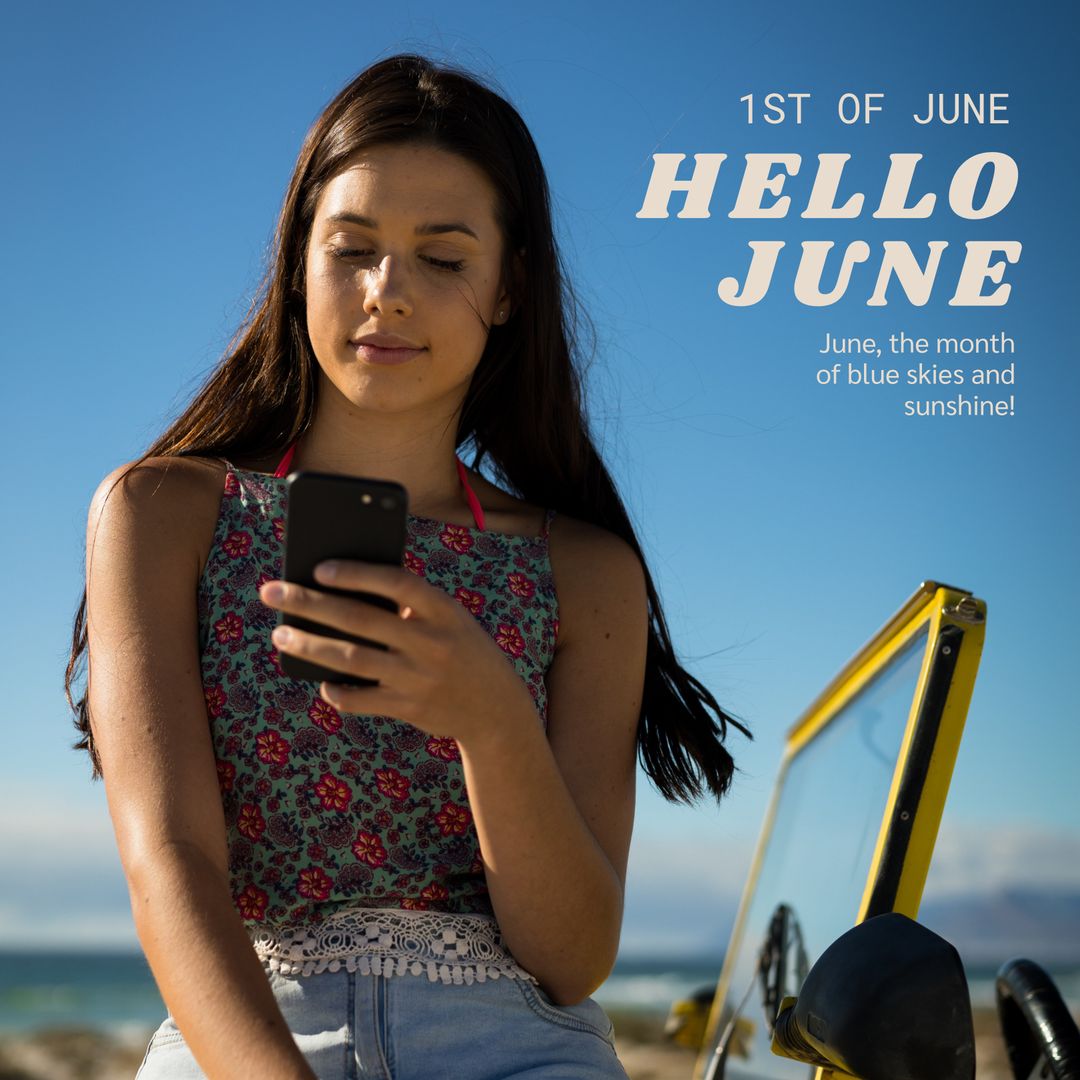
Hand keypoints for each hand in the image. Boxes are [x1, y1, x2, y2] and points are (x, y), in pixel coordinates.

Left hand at [258, 561, 538, 744]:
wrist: (496, 708)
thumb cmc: (461, 649)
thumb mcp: (449, 620)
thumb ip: (409, 606)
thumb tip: (341, 592)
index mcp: (444, 610)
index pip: (396, 582)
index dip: (358, 574)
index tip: (319, 568)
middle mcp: (431, 642)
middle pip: (359, 619)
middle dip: (310, 604)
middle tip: (272, 592)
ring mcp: (418, 676)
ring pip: (351, 659)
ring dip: (309, 646)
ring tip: (280, 636)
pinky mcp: (409, 707)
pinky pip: (360, 698)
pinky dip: (337, 690)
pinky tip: (322, 681)